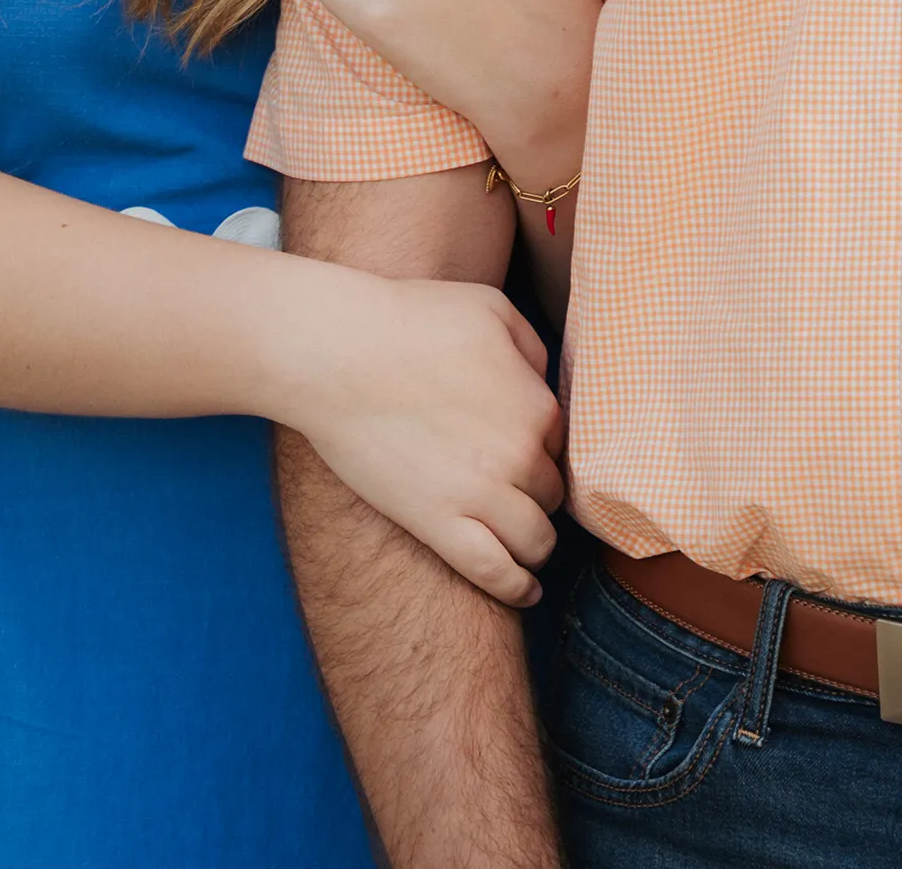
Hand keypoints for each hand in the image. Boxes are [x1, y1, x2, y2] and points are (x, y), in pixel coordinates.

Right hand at [278, 261, 565, 608]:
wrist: (339, 354)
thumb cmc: (410, 320)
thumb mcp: (491, 309)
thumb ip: (532, 349)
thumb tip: (544, 384)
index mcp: (536, 404)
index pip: (562, 443)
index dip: (541, 445)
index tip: (520, 446)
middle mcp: (520, 456)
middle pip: (552, 492)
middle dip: (539, 492)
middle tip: (515, 489)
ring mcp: (481, 497)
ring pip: (536, 540)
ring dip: (536, 543)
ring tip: (526, 543)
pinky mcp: (438, 526)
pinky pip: (496, 574)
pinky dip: (519, 589)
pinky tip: (527, 592)